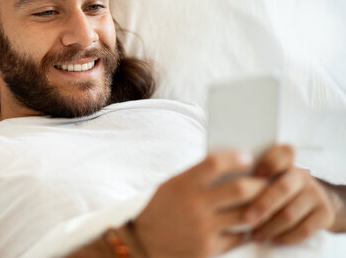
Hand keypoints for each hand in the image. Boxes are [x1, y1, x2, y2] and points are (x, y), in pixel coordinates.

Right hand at [133, 151, 266, 257]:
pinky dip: (246, 230)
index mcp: (183, 184)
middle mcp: (195, 205)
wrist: (140, 242)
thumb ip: (198, 177)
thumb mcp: (172, 185)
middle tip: (267, 182)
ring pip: (246, 215)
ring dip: (260, 207)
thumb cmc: (159, 208)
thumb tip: (233, 167)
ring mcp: (203, 229)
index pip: (215, 163)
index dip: (235, 158)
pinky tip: (247, 224)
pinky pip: (238, 237)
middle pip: (241, 190)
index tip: (247, 157)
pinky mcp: (208, 249)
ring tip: (264, 202)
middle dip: (260, 184)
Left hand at [244, 145, 335, 243]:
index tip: (254, 174)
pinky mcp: (324, 213)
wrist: (312, 200)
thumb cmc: (276, 187)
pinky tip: (273, 238)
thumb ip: (251, 175)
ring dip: (270, 227)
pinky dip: (286, 236)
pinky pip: (304, 229)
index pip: (282, 153)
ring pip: (290, 213)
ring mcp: (315, 194)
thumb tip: (224, 184)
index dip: (268, 163)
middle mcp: (302, 175)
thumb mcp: (268, 176)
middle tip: (246, 218)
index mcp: (286, 162)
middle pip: (282, 188)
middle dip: (262, 205)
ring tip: (255, 234)